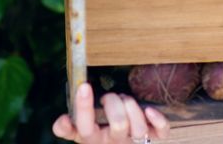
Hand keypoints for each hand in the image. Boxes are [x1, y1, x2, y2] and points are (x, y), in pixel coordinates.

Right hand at [52, 82, 169, 142]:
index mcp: (94, 140)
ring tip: (126, 100)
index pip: (85, 128)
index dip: (84, 108)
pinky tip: (150, 110)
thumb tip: (62, 122)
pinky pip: (161, 133)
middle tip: (110, 97)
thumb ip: (71, 128)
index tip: (84, 86)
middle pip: (118, 126)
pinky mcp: (154, 140)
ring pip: (139, 130)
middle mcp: (114, 143)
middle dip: (115, 103)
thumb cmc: (101, 134)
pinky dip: (158, 121)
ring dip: (133, 108)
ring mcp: (134, 143)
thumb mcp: (83, 132)